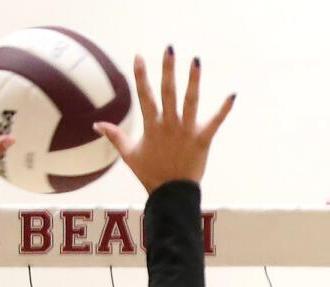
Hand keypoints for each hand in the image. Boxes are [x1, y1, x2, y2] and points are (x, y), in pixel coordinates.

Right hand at [96, 48, 233, 192]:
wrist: (171, 195)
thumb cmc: (151, 174)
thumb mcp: (129, 155)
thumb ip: (115, 136)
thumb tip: (96, 124)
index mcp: (151, 126)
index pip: (144, 96)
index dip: (141, 76)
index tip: (139, 56)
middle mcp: (169, 125)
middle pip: (168, 92)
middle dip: (168, 69)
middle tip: (169, 48)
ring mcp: (186, 132)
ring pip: (190, 102)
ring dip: (193, 80)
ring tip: (196, 60)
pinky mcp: (202, 140)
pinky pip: (214, 123)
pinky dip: (224, 110)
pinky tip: (232, 95)